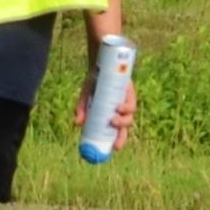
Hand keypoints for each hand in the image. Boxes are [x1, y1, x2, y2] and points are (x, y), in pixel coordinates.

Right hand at [86, 28, 139, 145]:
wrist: (101, 58)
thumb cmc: (94, 79)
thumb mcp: (85, 96)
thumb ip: (81, 110)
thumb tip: (77, 124)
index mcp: (111, 110)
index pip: (117, 129)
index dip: (117, 140)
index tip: (111, 150)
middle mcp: (121, 106)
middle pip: (126, 126)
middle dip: (123, 136)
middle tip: (116, 144)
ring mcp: (126, 98)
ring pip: (130, 116)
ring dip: (123, 122)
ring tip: (113, 120)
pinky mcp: (130, 90)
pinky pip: (132, 103)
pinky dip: (126, 108)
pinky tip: (118, 108)